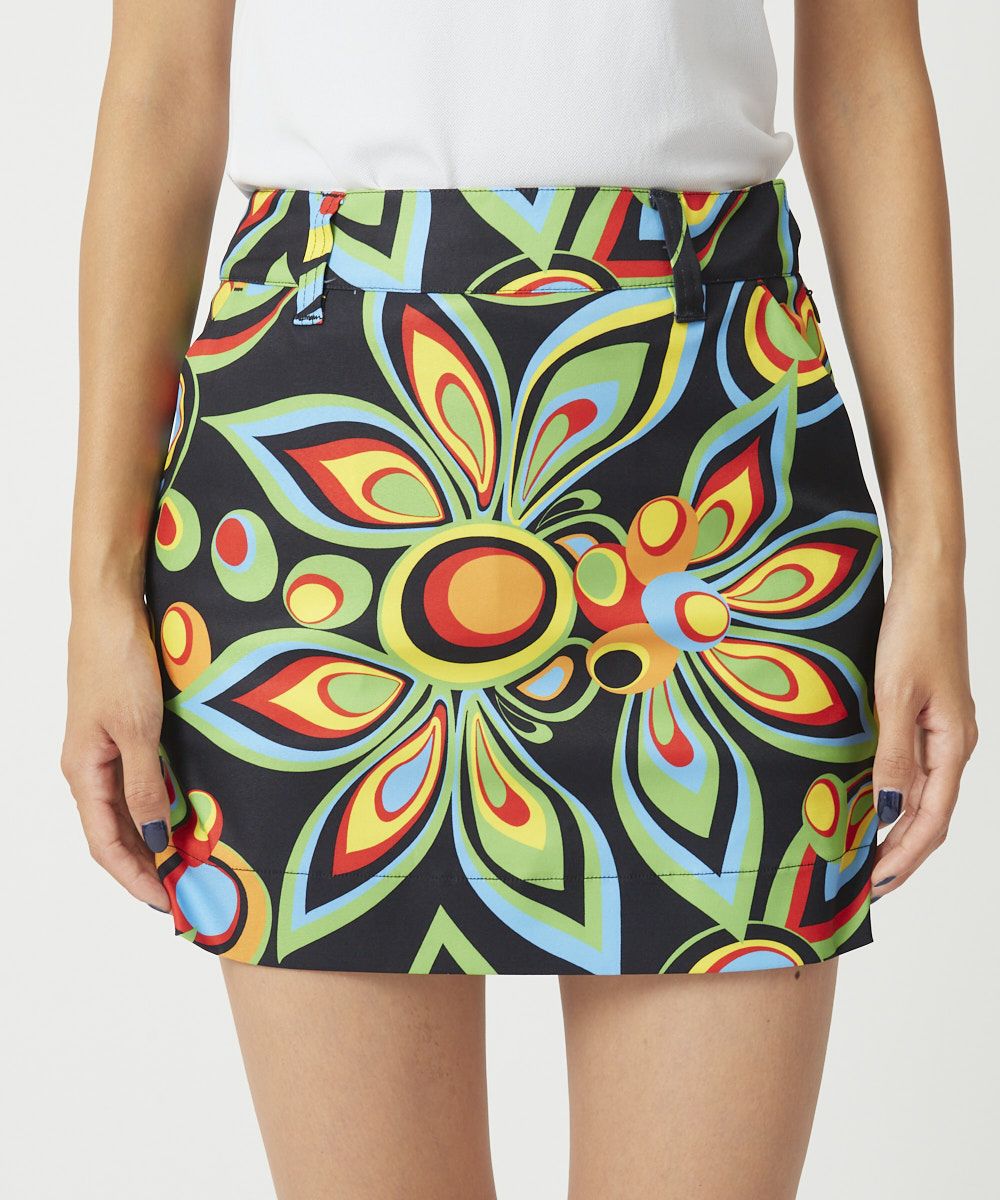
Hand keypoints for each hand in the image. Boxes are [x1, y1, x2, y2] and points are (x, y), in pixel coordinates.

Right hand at [61, 596, 171, 911]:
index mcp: (83, 772)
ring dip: (155, 838)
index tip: (168, 903)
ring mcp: (105, 749)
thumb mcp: (138, 729)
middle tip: (186, 891)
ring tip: (190, 862)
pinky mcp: (123, 730)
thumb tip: (154, 837)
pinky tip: (185, 813)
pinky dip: (160, 804)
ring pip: (128, 809)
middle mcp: (89, 767)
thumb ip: (145, 785)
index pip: (106, 845)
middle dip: (148, 866)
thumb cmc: (118, 663)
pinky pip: (138, 782)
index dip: (136, 878)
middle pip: (116, 833)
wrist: (110, 609)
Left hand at [869, 564, 976, 897]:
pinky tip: (870, 803)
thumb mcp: (895, 695)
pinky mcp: (926, 714)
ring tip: (864, 856)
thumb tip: (892, 813)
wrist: (927, 584)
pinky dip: (894, 794)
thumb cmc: (914, 632)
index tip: (876, 884)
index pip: (932, 820)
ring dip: (897, 829)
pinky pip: (913, 767)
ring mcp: (941, 730)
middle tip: (866, 885)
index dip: (905, 857)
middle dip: (901, 854)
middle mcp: (952, 744)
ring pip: (923, 794)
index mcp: (954, 745)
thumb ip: (894, 755)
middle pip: (930, 816)